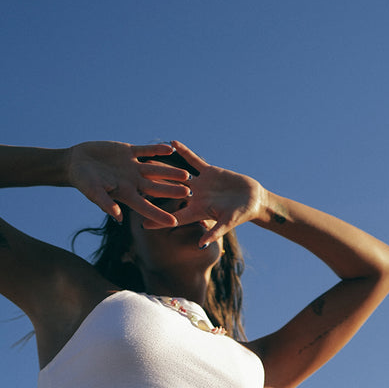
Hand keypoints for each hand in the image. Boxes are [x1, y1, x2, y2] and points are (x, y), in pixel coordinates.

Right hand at [66, 141, 191, 226]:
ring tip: (186, 174)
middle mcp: (133, 182)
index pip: (146, 207)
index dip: (159, 215)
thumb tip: (118, 218)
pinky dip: (156, 149)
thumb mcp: (93, 193)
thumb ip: (106, 204)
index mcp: (126, 194)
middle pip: (156, 188)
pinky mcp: (129, 152)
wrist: (77, 162)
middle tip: (189, 194)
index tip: (174, 222)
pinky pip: (146, 151)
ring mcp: (132, 167)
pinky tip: (170, 148)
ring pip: (155, 170)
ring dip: (170, 172)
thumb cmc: (83, 181)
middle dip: (172, 191)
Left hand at [145, 140, 265, 243]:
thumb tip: (201, 244)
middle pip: (170, 194)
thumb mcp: (227, 224)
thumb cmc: (240, 215)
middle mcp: (194, 197)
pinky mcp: (208, 172)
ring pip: (177, 175)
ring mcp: (200, 184)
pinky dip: (184, 152)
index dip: (159, 219)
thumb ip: (214, 233)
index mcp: (197, 211)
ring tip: (147, 160)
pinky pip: (193, 160)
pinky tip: (172, 143)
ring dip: (163, 168)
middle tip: (135, 185)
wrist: (252, 200)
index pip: (174, 217)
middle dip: (154, 190)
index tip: (142, 223)